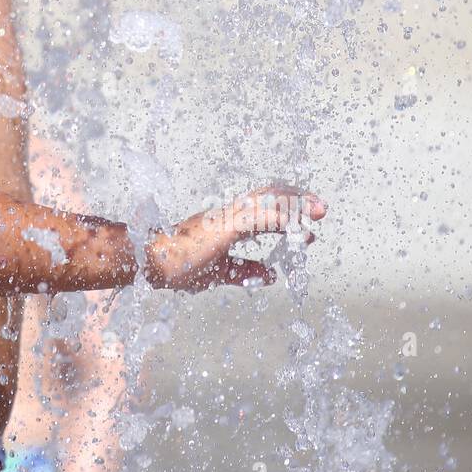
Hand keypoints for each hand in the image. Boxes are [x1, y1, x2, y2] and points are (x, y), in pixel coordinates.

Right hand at [143, 184, 326, 291]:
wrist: (150, 262)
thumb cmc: (176, 267)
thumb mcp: (219, 273)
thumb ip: (244, 271)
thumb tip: (271, 276)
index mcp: (224, 222)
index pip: (260, 206)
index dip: (286, 210)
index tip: (308, 222)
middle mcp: (227, 213)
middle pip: (268, 196)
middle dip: (297, 200)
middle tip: (321, 208)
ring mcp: (226, 217)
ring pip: (268, 202)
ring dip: (296, 205)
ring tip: (319, 210)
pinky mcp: (225, 225)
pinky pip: (259, 217)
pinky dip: (282, 217)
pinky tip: (298, 223)